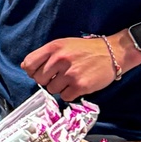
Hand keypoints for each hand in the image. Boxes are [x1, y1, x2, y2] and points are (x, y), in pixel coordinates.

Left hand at [22, 35, 137, 98]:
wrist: (113, 53)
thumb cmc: (86, 49)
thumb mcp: (64, 44)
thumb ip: (46, 54)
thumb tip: (27, 68)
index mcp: (54, 47)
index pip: (28, 64)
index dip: (32, 71)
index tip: (40, 72)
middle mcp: (60, 59)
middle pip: (39, 79)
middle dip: (47, 80)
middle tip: (60, 75)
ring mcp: (70, 73)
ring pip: (51, 89)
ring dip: (60, 87)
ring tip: (71, 78)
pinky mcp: (80, 86)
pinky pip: (65, 97)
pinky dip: (70, 93)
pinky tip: (78, 84)